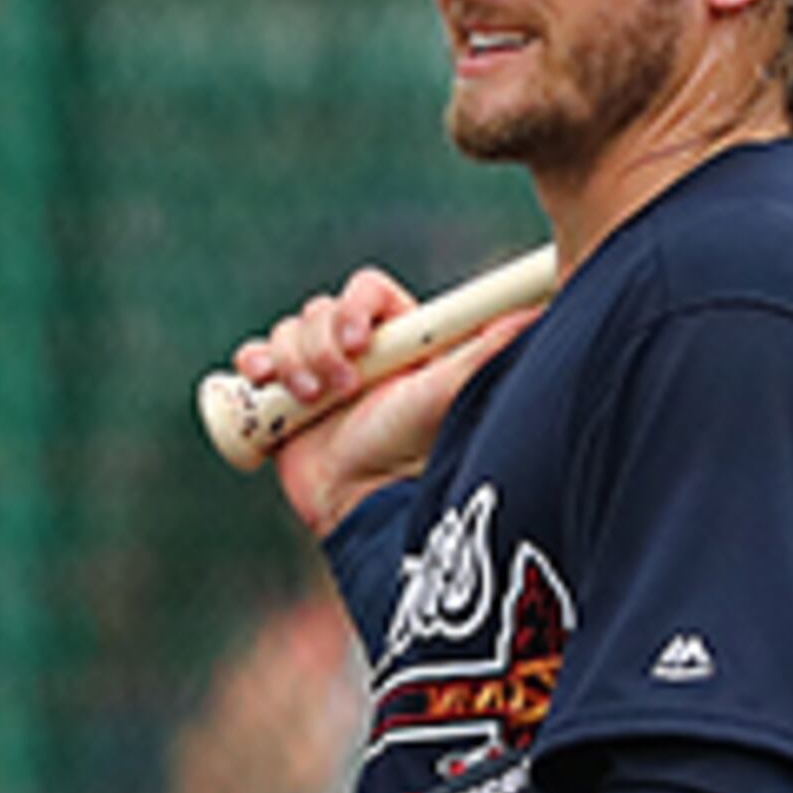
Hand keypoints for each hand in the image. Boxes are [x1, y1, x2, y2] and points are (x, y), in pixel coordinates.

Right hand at [241, 268, 538, 538]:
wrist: (359, 503)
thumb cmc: (408, 452)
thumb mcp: (447, 393)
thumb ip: (485, 349)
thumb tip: (538, 310)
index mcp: (395, 337)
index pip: (364, 289)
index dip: (354, 307)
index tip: (360, 342)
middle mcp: (355, 350)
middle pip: (320, 309)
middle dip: (322, 345)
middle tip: (342, 389)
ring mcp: (315, 371)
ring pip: (287, 332)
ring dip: (294, 362)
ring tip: (313, 403)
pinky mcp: (279, 397)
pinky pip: (254, 358)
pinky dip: (254, 365)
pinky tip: (264, 384)